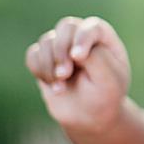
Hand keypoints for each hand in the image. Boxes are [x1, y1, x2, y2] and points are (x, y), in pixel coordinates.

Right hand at [25, 16, 130, 133]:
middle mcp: (83, 37)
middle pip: (66, 27)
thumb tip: (73, 50)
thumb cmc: (105, 96)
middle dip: (62, 51)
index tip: (78, 58)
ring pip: (47, 41)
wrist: (90, 116)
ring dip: (49, 65)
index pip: (92, 26)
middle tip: (64, 75)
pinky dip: (38, 69)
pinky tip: (53, 86)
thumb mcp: (110, 80)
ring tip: (60, 87)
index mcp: (105, 39)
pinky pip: (33, 54)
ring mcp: (63, 47)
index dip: (82, 38)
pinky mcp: (46, 59)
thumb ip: (96, 59)